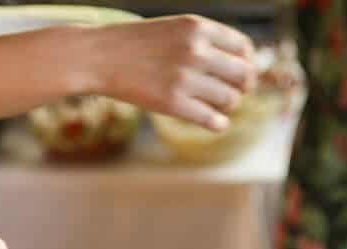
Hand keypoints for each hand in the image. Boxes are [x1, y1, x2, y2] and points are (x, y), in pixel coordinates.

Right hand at [90, 15, 256, 130]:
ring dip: (228, 105)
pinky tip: (215, 121)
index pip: (244, 48)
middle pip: (244, 74)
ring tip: (217, 105)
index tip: (239, 71)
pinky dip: (218, 123)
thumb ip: (205, 41)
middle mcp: (195, 50)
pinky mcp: (173, 104)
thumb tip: (243, 65)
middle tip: (235, 92)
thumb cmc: (138, 43)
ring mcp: (184, 78)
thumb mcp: (174, 29)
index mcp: (197, 27)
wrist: (100, 56)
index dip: (247, 62)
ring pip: (230, 99)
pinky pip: (213, 120)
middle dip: (244, 86)